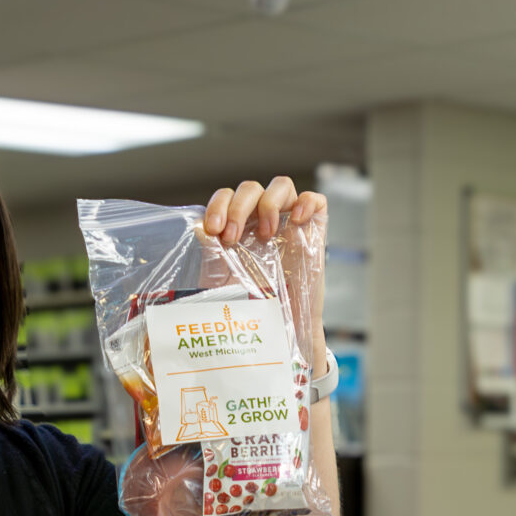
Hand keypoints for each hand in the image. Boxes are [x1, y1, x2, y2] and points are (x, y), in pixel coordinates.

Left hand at [204, 178, 327, 364]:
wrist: (276, 329)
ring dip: (268, 203)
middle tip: (233, 237)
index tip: (213, 230)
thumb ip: (211, 252)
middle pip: (251, 188)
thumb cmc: (248, 304)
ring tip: (265, 233)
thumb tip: (198, 227)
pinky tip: (295, 219)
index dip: (218, 205)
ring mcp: (290, 222)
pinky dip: (306, 201)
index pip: (227, 196)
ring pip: (282, 185)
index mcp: (239, 223)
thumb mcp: (222, 279)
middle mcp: (262, 218)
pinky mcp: (314, 231)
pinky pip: (317, 201)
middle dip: (238, 208)